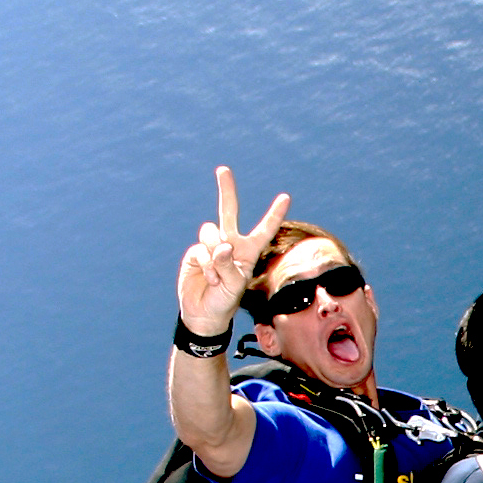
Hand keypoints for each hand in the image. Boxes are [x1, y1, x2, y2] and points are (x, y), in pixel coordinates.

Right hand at [178, 166, 289, 334]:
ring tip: (217, 277)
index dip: (274, 214)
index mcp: (248, 251)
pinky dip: (206, 264)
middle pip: (228, 212)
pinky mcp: (196, 253)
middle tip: (222, 170)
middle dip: (226, 190)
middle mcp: (230, 244)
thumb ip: (228, 265)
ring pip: (211, 233)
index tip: (286, 197)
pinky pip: (201, 249)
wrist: (203, 312)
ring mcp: (211, 247)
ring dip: (214, 256)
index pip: (264, 230)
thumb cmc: (225, 300)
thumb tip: (219, 246)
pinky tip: (208, 278)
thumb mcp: (234, 286)